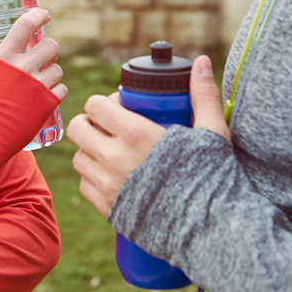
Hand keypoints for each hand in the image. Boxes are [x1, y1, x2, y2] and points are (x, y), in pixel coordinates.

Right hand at [0, 8, 66, 101]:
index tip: (44, 14)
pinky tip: (47, 95)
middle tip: (42, 58)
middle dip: (49, 51)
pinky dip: (57, 91)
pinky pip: (62, 89)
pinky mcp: (47, 104)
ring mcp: (38, 85)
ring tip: (41, 81)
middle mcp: (24, 67)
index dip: (39, 15)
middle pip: (52, 46)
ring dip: (52, 73)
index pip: (27, 24)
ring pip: (58, 69)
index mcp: (5, 56)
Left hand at [68, 55, 229, 215]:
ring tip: (110, 151)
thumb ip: (203, 95)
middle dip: (90, 123)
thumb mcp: (212, 132)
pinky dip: (92, 178)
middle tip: (108, 127)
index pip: (95, 105)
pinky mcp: (108, 209)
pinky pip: (84, 186)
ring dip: (90, 151)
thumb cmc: (213, 178)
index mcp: (136, 134)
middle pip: (79, 128)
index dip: (104, 102)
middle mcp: (114, 158)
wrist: (210, 230)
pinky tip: (110, 176)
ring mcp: (108, 185)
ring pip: (78, 158)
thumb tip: (201, 61)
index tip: (119, 107)